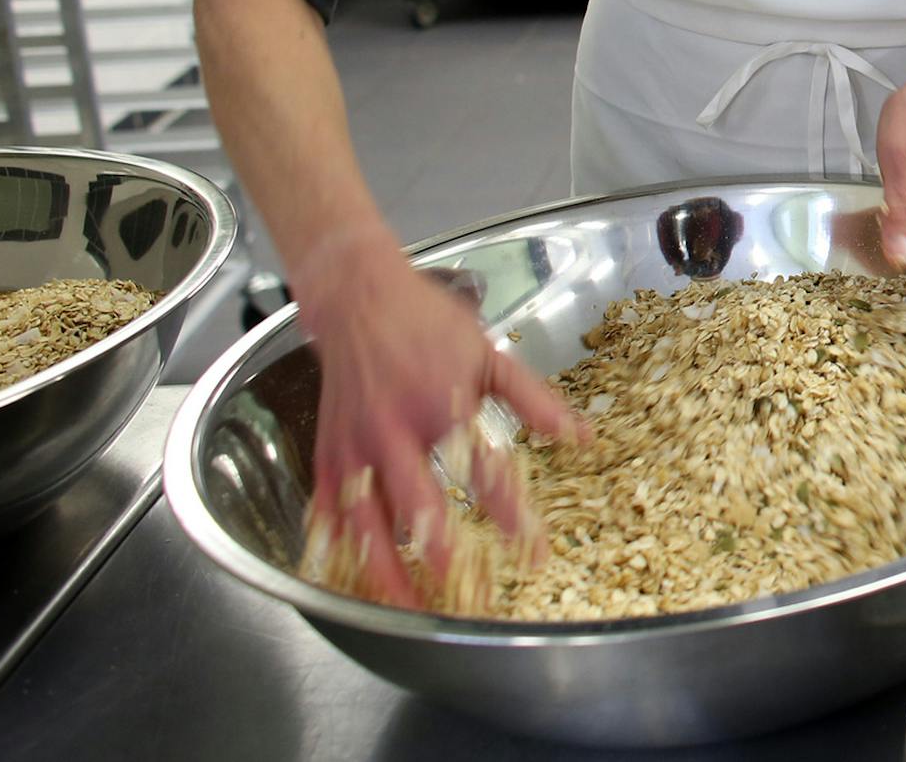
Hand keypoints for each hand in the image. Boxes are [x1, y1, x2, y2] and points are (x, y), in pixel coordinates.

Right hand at [295, 238, 580, 606]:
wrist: (359, 299)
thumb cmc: (427, 324)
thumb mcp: (489, 355)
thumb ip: (534, 399)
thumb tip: (579, 435)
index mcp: (441, 406)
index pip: (484, 473)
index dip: (511, 516)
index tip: (533, 552)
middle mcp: (393, 433)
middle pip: (417, 506)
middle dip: (441, 553)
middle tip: (465, 595)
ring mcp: (354, 448)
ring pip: (365, 521)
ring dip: (385, 569)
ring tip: (408, 607)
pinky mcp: (326, 454)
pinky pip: (327, 511)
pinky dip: (335, 548)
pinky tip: (348, 580)